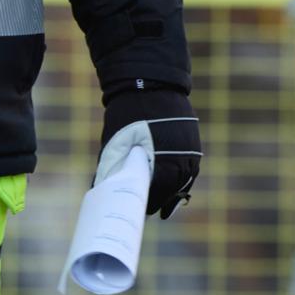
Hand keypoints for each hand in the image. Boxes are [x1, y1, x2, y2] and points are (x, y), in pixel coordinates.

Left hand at [101, 85, 200, 217]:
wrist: (150, 84)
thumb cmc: (126, 114)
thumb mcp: (114, 143)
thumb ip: (112, 167)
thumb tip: (101, 188)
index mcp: (162, 164)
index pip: (156, 196)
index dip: (146, 204)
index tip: (138, 210)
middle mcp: (182, 162)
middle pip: (172, 192)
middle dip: (159, 199)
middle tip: (147, 206)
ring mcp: (191, 153)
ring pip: (184, 182)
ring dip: (172, 189)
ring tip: (160, 198)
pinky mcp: (194, 145)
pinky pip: (190, 168)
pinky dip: (180, 176)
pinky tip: (170, 180)